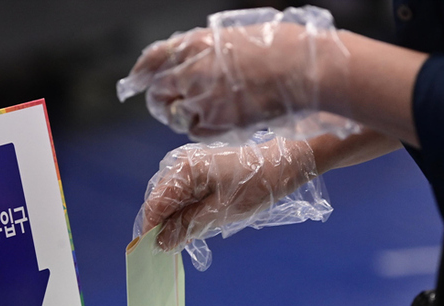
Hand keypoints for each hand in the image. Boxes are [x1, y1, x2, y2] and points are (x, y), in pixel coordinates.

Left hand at [118, 7, 351, 140]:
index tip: (137, 80)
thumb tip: (186, 62)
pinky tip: (221, 120)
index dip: (141, 72)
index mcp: (197, 43)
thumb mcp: (236, 36)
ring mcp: (203, 98)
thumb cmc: (282, 48)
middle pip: (158, 92)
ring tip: (206, 111)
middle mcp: (193, 70)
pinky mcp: (216, 122)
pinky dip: (203, 129)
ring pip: (176, 116)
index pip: (154, 58)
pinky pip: (196, 131)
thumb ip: (207, 49)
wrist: (306, 70)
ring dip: (183, 116)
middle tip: (171, 106)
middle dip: (160, 101)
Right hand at [141, 133, 322, 250]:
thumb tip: (162, 242)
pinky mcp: (198, 170)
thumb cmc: (255, 186)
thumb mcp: (220, 213)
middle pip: (159, 201)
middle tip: (170, 249)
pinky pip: (182, 194)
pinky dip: (185, 211)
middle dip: (162, 226)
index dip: (150, 229)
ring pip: (170, 199)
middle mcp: (180, 164)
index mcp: (183, 170)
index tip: (151, 252)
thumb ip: (187, 226)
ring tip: (183, 240)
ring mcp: (188, 165)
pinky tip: (192, 225)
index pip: (155, 204)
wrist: (283, 164)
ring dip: (174, 220)